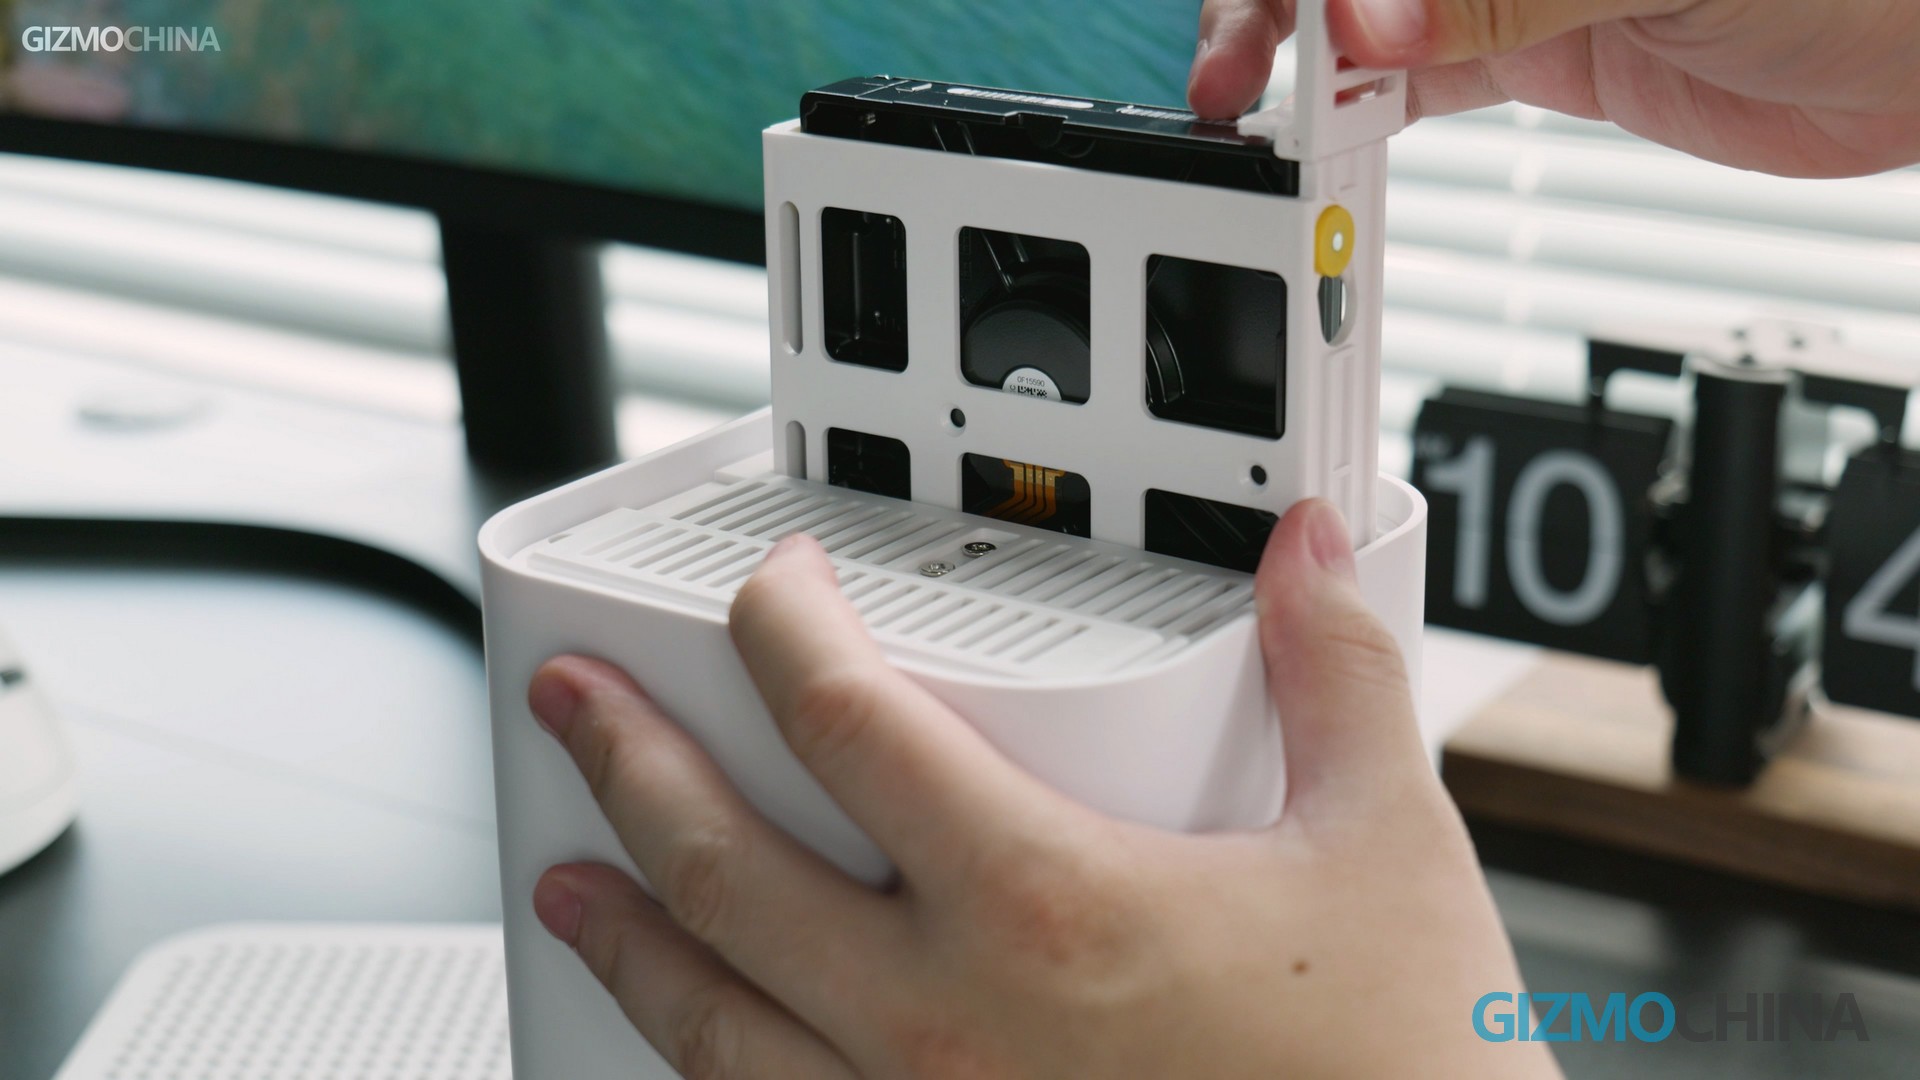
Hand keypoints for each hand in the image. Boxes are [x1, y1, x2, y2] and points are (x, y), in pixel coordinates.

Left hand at [524, 500, 1559, 1078]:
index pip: (846, 719)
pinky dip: (706, 1074)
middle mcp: (949, 1021)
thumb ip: (1339, 672)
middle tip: (577, 703)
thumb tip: (1311, 552)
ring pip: (710, 1023)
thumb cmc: (1407, 1072)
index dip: (781, 628)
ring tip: (569, 883)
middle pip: (722, 866)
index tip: (773, 592)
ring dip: (626, 939)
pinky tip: (692, 1047)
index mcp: (1045, 901)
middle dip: (626, 765)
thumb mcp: (1385, 846)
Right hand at [1188, 0, 1919, 176]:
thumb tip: (1367, 26)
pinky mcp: (1532, 42)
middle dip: (1272, 4)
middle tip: (1235, 73)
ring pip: (1363, 12)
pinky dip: (1360, 111)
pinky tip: (1327, 140)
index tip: (1271, 16)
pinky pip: (1412, 74)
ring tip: (1262, 118)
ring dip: (1299, 62)